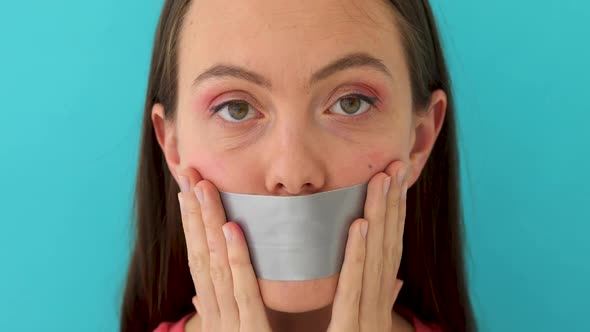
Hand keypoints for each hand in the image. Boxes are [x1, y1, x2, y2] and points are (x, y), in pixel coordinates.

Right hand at [177, 168, 272, 331]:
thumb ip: (217, 314)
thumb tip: (198, 300)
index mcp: (212, 314)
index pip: (197, 262)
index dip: (190, 225)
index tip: (186, 192)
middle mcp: (215, 316)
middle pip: (200, 255)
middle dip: (193, 213)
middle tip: (189, 174)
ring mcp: (230, 325)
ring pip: (216, 265)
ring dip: (209, 223)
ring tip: (204, 187)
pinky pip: (244, 291)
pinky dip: (237, 258)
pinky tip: (232, 228)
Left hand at [327, 161, 408, 331]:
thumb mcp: (366, 323)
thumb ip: (381, 301)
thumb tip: (397, 282)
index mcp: (381, 301)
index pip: (392, 250)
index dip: (397, 214)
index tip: (398, 181)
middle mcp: (380, 305)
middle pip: (389, 246)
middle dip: (394, 204)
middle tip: (396, 165)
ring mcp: (368, 317)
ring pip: (376, 258)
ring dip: (381, 216)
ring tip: (381, 180)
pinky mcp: (349, 329)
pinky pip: (352, 286)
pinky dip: (357, 254)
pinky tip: (360, 224)